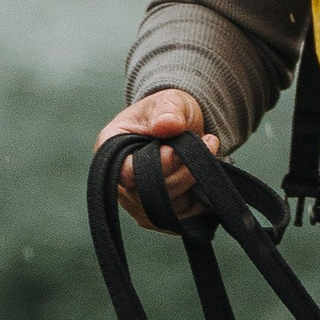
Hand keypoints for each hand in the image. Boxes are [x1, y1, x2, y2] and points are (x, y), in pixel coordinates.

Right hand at [97, 88, 221, 225]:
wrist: (181, 129)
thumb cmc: (168, 113)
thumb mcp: (170, 101)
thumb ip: (168, 110)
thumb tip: (166, 125)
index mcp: (111, 150)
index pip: (126, 171)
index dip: (155, 165)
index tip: (175, 151)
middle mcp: (119, 182)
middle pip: (149, 194)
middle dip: (182, 173)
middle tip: (206, 144)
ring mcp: (137, 202)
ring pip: (168, 208)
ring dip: (194, 183)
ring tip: (208, 150)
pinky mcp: (157, 216)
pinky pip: (181, 217)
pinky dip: (199, 199)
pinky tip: (205, 175)